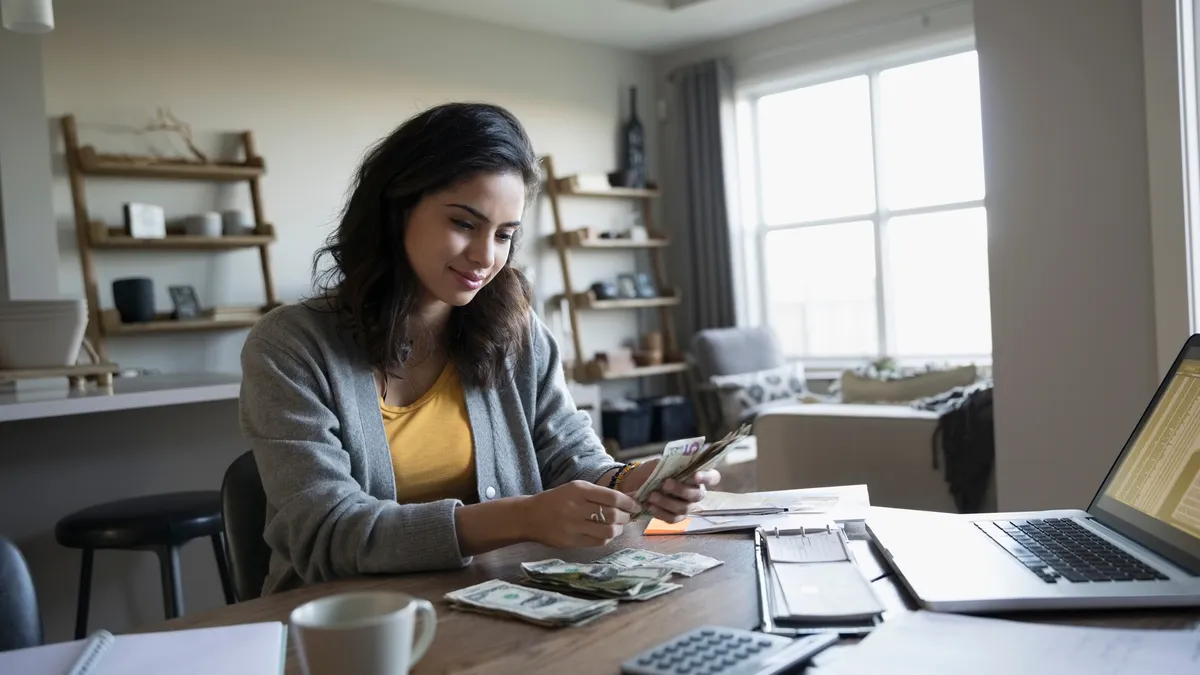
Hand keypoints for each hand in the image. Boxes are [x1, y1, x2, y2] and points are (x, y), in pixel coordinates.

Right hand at [520, 480, 640, 547]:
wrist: (530, 516)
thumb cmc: (557, 499)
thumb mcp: (576, 488)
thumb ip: (602, 493)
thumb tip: (630, 497)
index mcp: (579, 490)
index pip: (613, 497)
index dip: (629, 502)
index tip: (636, 505)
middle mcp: (576, 507)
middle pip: (612, 515)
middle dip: (625, 516)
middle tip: (628, 516)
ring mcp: (573, 526)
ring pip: (608, 530)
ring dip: (618, 529)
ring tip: (617, 525)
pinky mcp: (571, 541)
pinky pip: (598, 542)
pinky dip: (607, 537)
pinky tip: (606, 533)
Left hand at [639, 470, 720, 523]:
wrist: (637, 483)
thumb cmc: (653, 470)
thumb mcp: (661, 462)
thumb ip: (670, 463)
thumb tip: (675, 462)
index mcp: (697, 475)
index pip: (713, 477)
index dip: (707, 477)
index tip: (695, 476)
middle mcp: (696, 492)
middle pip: (697, 495)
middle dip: (680, 490)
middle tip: (665, 484)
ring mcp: (687, 506)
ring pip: (683, 508)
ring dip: (666, 502)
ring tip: (651, 495)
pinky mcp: (676, 517)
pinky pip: (673, 519)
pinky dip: (660, 512)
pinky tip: (650, 505)